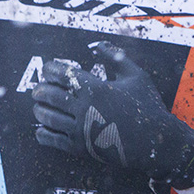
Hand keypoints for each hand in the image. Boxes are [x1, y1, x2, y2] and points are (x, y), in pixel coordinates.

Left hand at [32, 42, 193, 188]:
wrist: (156, 142)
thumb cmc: (148, 106)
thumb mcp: (136, 75)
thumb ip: (115, 57)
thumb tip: (98, 44)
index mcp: (96, 89)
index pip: (64, 75)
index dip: (52, 69)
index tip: (48, 68)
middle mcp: (84, 108)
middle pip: (52, 96)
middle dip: (41, 90)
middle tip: (37, 89)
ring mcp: (81, 130)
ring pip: (50, 118)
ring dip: (39, 110)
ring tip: (37, 106)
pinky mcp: (81, 149)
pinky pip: (55, 141)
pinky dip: (44, 134)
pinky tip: (41, 130)